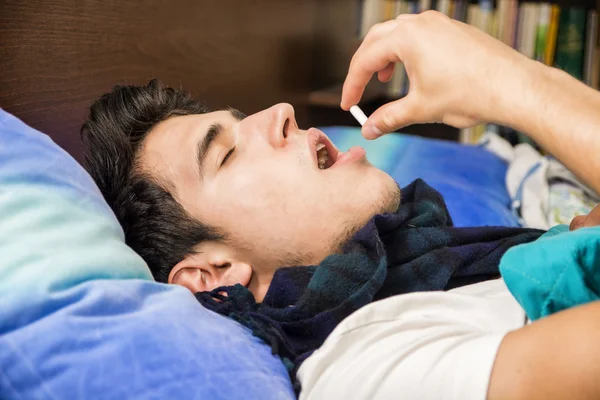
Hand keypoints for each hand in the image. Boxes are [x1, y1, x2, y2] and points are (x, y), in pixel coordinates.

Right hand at [341, 11, 537, 138]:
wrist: (514, 87)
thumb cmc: (470, 94)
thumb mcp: (421, 109)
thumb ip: (388, 119)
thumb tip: (369, 131)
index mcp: (407, 38)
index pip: (366, 60)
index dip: (352, 85)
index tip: (348, 104)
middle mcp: (421, 23)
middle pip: (376, 40)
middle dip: (363, 66)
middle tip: (357, 89)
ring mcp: (439, 23)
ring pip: (398, 33)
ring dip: (384, 55)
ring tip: (384, 78)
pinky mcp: (453, 30)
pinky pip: (419, 35)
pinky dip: (405, 51)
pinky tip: (413, 71)